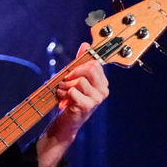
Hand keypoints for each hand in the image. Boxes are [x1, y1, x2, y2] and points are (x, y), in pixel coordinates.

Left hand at [35, 42, 108, 166]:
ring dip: (65, 85)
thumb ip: (81, 62)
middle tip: (66, 81)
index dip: (79, 66)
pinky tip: (63, 99)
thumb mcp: (75, 79)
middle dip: (73, 73)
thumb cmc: (71, 100)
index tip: (71, 74)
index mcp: (102, 83)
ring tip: (63, 92)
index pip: (94, 64)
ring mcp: (97, 99)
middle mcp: (103, 90)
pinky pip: (73, 90)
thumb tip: (86, 44)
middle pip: (89, 69)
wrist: (66, 122)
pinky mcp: (88, 105)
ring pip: (79, 80)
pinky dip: (64, 93)